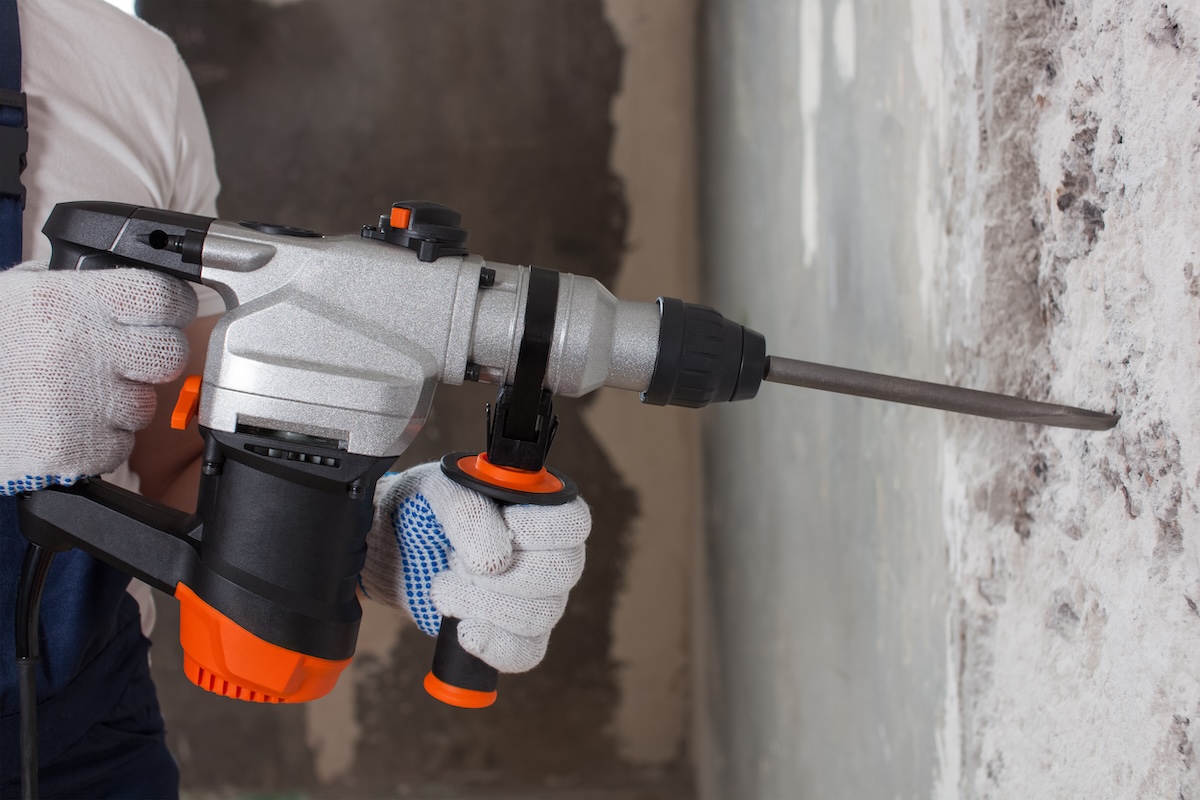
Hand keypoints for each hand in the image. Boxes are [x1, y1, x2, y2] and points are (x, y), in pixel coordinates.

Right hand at [0, 263, 196, 493]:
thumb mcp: (10, 296)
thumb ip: (68, 287)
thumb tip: (117, 282)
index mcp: (67, 301)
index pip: (162, 296)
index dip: (170, 306)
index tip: (163, 313)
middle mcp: (80, 349)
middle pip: (169, 354)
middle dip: (150, 360)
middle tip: (118, 362)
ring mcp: (79, 403)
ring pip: (144, 406)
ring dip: (118, 406)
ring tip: (68, 396)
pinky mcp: (72, 449)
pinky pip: (116, 448)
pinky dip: (95, 443)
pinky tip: (57, 426)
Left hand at [360, 463, 590, 672]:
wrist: (394, 547)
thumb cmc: (425, 508)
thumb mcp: (438, 492)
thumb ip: (467, 512)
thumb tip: (495, 562)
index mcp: (541, 507)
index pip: (572, 522)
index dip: (541, 531)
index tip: (503, 528)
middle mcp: (550, 552)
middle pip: (562, 573)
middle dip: (503, 574)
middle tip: (457, 562)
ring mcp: (538, 596)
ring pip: (542, 614)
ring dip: (486, 605)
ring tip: (444, 588)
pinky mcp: (515, 632)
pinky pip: (526, 651)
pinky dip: (496, 647)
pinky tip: (465, 632)